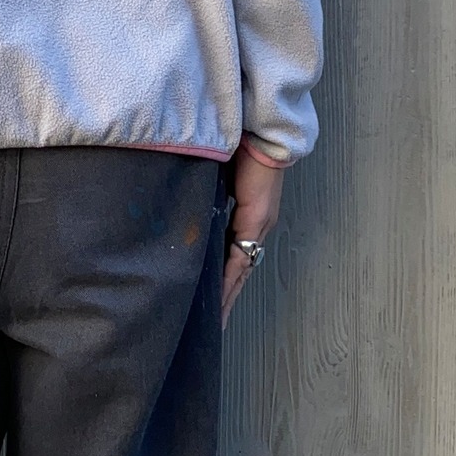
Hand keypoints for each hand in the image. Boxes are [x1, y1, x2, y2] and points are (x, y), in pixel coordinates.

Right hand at [221, 143, 283, 328]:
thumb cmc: (241, 144)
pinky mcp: (257, 221)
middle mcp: (257, 225)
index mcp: (249, 214)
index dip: (225, 279)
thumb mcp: (220, 173)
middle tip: (213, 323)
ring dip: (227, 294)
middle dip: (226, 296)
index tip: (213, 300)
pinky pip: (239, 259)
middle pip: (240, 270)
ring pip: (241, 269)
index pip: (234, 254)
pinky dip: (228, 280)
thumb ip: (209, 190)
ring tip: (215, 319)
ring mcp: (258, 225)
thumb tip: (190, 204)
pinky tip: (219, 298)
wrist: (265, 133)